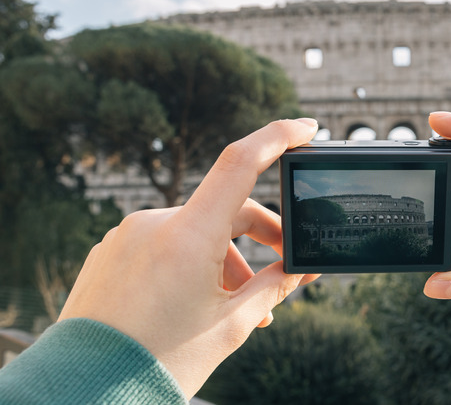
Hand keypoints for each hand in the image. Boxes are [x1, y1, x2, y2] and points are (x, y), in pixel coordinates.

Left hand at [59, 118, 319, 397]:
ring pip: (195, 231)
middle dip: (262, 234)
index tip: (307, 127)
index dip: (279, 137)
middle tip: (286, 265)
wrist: (86, 389)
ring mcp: (127, 236)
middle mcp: (153, 224)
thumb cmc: (160, 361)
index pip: (240, 163)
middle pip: (226, 208)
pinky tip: (199, 300)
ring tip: (239, 307)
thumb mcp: (231, 325)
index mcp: (187, 236)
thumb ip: (274, 288)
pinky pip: (164, 245)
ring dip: (225, 258)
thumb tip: (303, 268)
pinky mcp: (111, 253)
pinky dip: (191, 262)